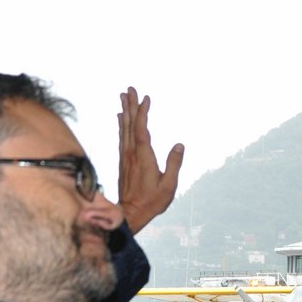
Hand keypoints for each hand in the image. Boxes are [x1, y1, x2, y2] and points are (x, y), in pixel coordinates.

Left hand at [116, 87, 183, 233]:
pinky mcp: (124, 161)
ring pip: (124, 129)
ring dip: (125, 112)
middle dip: (131, 105)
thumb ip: (174, 164)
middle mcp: (132, 154)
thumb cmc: (151, 201)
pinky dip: (122, 125)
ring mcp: (126, 156)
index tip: (146, 98)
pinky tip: (121, 118)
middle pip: (130, 124)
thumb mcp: (168, 185)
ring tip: (124, 97)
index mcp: (144, 157)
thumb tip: (179, 145)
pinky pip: (122, 137)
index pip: (142, 130)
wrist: (130, 213)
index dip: (143, 113)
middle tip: (130, 89)